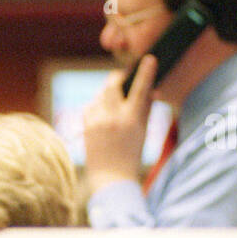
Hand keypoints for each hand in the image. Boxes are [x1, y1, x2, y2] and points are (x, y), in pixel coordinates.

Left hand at [82, 53, 156, 190]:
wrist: (111, 178)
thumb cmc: (131, 155)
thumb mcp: (143, 131)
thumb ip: (145, 108)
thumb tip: (150, 89)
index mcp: (132, 120)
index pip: (140, 90)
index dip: (145, 72)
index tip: (149, 59)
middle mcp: (113, 118)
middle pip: (112, 84)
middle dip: (117, 78)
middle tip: (123, 79)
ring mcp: (97, 121)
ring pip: (100, 94)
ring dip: (107, 94)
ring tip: (114, 106)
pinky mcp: (86, 126)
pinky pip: (90, 106)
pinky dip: (96, 106)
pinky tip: (102, 115)